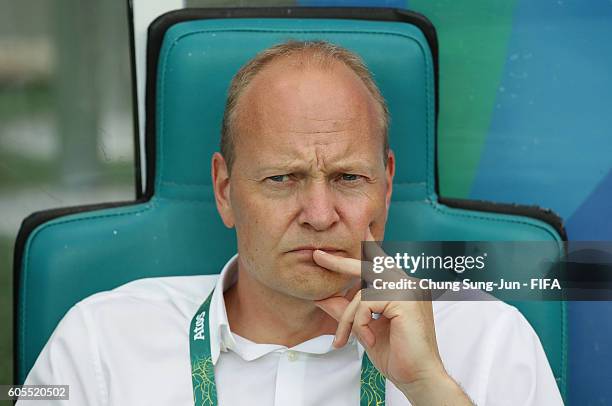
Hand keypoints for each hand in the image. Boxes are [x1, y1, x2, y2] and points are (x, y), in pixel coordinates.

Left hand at [312, 226, 472, 404]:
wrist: (418, 377)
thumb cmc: (396, 354)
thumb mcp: (364, 329)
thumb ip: (346, 310)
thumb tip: (321, 296)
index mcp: (402, 287)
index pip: (382, 262)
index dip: (371, 245)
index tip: (363, 229)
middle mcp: (408, 283)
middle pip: (368, 267)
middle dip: (340, 263)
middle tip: (317, 255)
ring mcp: (409, 288)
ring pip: (362, 292)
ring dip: (348, 318)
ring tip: (343, 339)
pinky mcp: (405, 298)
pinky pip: (366, 303)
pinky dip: (360, 323)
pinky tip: (367, 337)